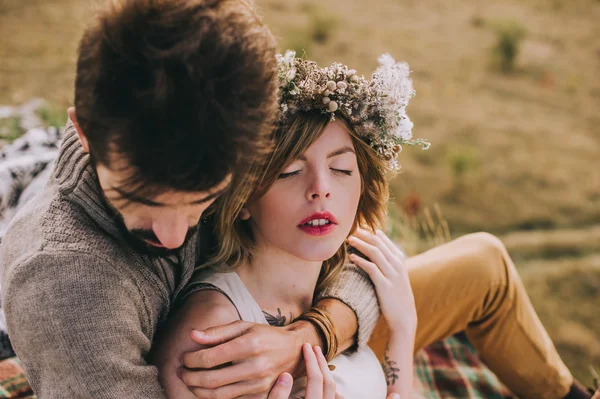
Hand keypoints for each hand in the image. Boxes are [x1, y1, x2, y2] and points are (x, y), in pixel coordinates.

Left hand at [179, 320, 307, 397]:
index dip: (191, 360)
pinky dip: (213, 396)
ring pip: (218, 395)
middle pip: (211, 380)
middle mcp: (255, 366)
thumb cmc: (265, 336)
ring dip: (197, 390)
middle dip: (190, 377)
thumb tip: (193, 335)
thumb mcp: (243, 326)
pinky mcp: (260, 395)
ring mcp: (258, 384)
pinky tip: (205, 388)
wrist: (293, 351)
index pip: (210, 358)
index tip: (184, 358)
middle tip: (181, 372)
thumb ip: (217, 332)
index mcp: (249, 345)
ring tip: (189, 381)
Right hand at [268, 344, 340, 398]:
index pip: (315, 379)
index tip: (305, 346)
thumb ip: (278, 396)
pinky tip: (325, 380)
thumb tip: (286, 376)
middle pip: (329, 382)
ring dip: (327, 373)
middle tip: (314, 347)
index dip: (310, 360)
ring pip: (335, 391)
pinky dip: (332, 388)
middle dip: (321, 362)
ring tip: (319, 359)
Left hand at [348, 228, 416, 336]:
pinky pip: (371, 268)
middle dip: (364, 235)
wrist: (404, 317)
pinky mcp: (384, 285)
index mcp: (400, 260)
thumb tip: (376, 247)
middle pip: (378, 244)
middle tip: (351, 230)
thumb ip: (388, 261)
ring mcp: (392, 274)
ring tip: (349, 240)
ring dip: (360, 244)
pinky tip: (351, 257)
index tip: (358, 228)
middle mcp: (397, 265)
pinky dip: (361, 261)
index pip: (384, 241)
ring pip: (375, 253)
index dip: (370, 233)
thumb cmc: (396, 295)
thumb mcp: (396, 275)